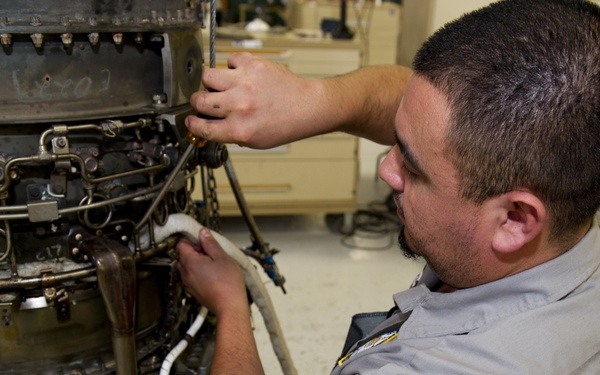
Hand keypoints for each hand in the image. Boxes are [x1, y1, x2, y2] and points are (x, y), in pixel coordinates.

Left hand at [177, 228, 246, 315]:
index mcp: (190, 263)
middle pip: (183, 255)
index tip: (200, 236)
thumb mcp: (222, 257)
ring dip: (197, 261)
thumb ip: (210, 243)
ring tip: (213, 262)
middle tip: (209, 249)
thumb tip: (203, 233)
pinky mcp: (194, 291)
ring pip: (187, 266)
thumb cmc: (228, 284)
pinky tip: (212, 273)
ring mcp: (189, 284)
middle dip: (195, 250)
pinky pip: (192, 277)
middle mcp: (185, 274)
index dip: (191, 238)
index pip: (181, 244)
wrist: (230, 306)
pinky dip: (198, 272)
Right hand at [186, 52, 326, 148]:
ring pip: (208, 76)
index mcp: (239, 130)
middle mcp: (240, 107)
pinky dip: (232, 66)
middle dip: (200, 102)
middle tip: (208, 102)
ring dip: (212, 82)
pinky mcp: (253, 66)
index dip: (193, 124)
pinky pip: (229, 60)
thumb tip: (206, 125)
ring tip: (224, 86)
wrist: (306, 107)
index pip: (202, 127)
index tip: (191, 121)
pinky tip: (241, 75)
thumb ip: (228, 134)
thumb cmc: (283, 125)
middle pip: (199, 100)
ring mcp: (245, 84)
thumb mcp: (254, 141)